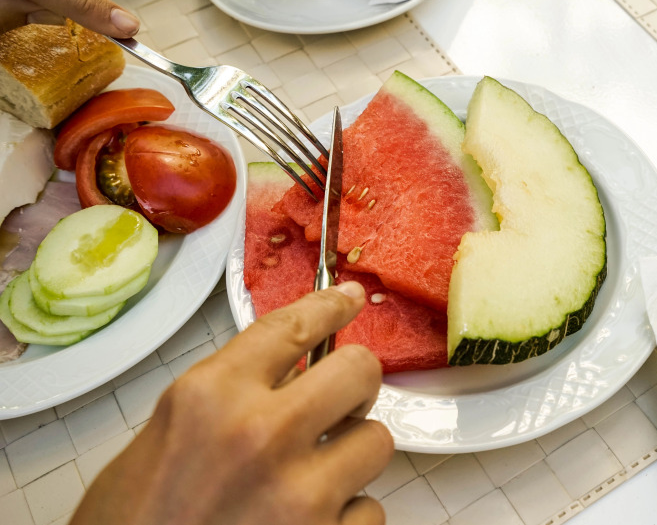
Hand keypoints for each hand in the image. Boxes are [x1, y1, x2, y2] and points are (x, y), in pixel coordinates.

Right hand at [70, 281, 393, 524]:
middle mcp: (260, 435)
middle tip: (340, 400)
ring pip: (376, 441)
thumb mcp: (163, 438)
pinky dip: (347, 514)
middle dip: (355, 383)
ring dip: (351, 455)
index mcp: (210, 397)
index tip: (348, 300)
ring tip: (313, 474)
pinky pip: (370, 509)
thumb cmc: (134, 524)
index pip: (293, 325)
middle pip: (358, 370)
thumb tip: (288, 375)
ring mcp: (300, 492)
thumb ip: (227, 398)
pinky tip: (309, 521)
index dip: (329, 306)